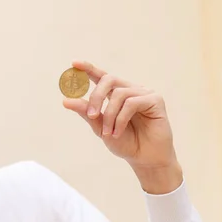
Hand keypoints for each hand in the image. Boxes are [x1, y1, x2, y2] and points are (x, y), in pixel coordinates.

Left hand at [63, 61, 182, 193]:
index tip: (74, 63)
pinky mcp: (156, 100)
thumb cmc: (124, 142)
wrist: (143, 159)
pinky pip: (132, 102)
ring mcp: (144, 93)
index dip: (88, 68)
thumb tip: (66, 100)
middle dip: (96, 96)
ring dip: (110, 115)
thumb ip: (86, 113)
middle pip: (109, 79)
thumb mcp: (100, 128)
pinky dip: (121, 118)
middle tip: (91, 115)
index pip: (101, 76)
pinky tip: (119, 132)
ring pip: (119, 94)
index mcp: (116, 94)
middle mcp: (130, 90)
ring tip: (109, 133)